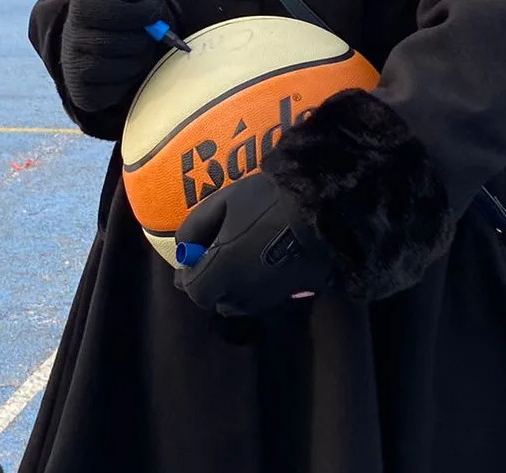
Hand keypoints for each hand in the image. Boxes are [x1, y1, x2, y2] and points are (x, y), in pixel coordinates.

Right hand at [58, 0, 170, 116]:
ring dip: (139, 59)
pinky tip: (125, 68)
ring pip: (120, 68)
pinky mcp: (82, 93)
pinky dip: (129, 81)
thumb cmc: (128, 9)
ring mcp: (73, 66)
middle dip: (142, 39)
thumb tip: (147, 7)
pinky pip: (115, 92)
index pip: (108, 12)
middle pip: (117, 43)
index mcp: (80, 6)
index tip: (151, 12)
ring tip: (137, 50)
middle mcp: (69, 37)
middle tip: (147, 34)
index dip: (138, 13)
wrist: (113, 37)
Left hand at [173, 172, 335, 318]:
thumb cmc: (267, 201)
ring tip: (236, 261)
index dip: (189, 276)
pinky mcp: (291, 296)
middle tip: (213, 259)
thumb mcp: (222, 203)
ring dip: (232, 289)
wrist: (324, 211)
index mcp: (223, 271)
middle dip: (210, 284)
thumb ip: (194, 227)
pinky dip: (254, 288)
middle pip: (217, 301)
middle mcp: (243, 293)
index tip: (190, 260)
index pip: (194, 290)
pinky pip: (263, 300)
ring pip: (240, 304)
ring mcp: (268, 298)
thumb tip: (182, 249)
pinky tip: (260, 265)